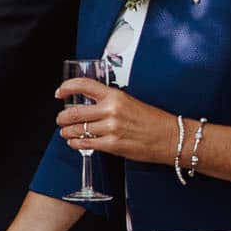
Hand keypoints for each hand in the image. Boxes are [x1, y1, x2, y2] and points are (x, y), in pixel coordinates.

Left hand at [54, 76, 175, 164]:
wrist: (170, 137)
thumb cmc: (154, 121)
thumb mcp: (130, 102)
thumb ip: (109, 102)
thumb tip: (89, 105)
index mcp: (115, 96)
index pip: (83, 85)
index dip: (66, 87)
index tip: (60, 92)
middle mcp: (111, 110)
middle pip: (74, 112)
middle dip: (62, 117)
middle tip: (61, 119)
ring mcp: (111, 128)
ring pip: (77, 129)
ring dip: (67, 132)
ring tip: (66, 132)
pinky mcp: (112, 145)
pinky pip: (85, 143)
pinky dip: (75, 143)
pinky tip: (74, 142)